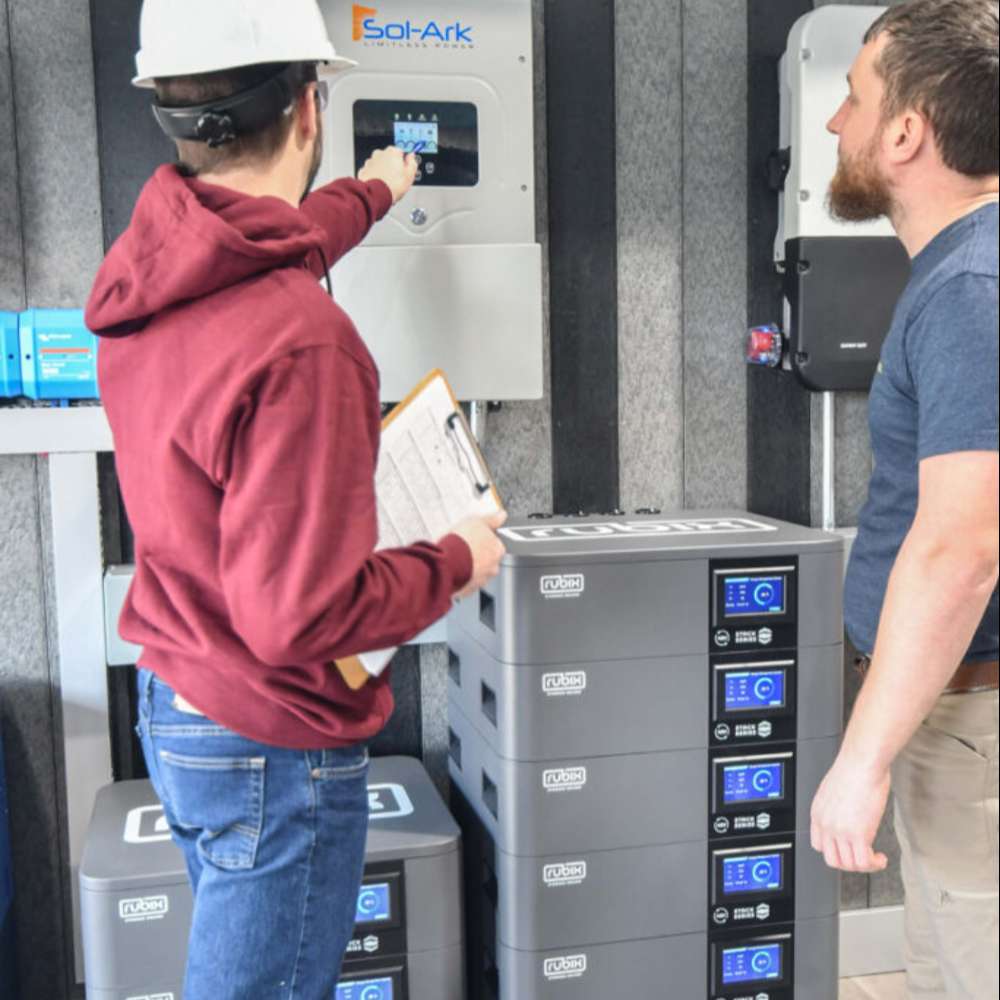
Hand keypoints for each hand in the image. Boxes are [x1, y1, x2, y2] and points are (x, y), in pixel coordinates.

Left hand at [357, 146, 417, 203]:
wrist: (376, 196)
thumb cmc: (392, 186)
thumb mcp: (410, 175)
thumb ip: (412, 163)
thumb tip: (411, 158)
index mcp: (392, 151)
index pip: (401, 152)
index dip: (404, 162)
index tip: (405, 169)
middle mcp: (380, 153)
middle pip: (388, 157)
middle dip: (392, 165)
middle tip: (396, 178)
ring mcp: (370, 161)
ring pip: (378, 164)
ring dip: (382, 170)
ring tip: (387, 182)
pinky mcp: (364, 170)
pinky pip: (371, 171)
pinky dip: (374, 176)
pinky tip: (379, 184)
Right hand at [448, 511, 507, 599]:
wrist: (445, 564)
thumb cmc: (461, 543)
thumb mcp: (477, 521)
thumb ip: (492, 519)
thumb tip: (502, 515)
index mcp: (498, 550)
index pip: (496, 544)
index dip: (484, 539)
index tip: (474, 537)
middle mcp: (492, 568)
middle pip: (487, 560)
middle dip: (477, 554)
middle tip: (464, 547)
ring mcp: (480, 580)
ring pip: (476, 572)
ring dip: (468, 566)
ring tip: (455, 558)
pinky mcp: (467, 590)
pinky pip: (465, 582)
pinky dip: (460, 576)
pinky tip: (451, 568)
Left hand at [810, 753, 890, 872]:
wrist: (862, 762)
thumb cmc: (854, 769)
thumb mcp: (835, 790)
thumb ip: (836, 807)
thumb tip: (847, 814)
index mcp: (818, 813)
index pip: (818, 845)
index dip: (835, 851)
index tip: (848, 850)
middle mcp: (826, 824)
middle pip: (832, 860)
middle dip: (850, 863)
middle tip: (863, 858)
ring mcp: (840, 831)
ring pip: (849, 865)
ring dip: (864, 866)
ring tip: (875, 859)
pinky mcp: (858, 834)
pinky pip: (864, 862)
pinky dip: (874, 864)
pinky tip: (881, 858)